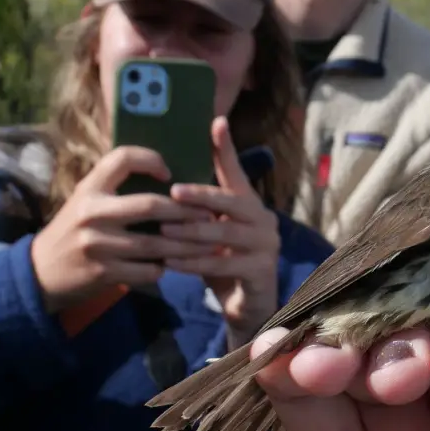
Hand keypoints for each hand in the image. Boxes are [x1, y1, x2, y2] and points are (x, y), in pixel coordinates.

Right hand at [30, 146, 208, 314]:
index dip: (150, 159)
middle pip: (150, 205)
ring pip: (155, 243)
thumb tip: (165, 173)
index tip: (170, 173)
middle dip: (186, 211)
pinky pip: (146, 270)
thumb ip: (115, 188)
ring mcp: (97, 245)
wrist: (41, 272)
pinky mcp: (103, 272)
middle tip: (209, 214)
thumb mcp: (86, 200)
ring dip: (186, 245)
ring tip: (208, 244)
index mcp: (89, 188)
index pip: (122, 158)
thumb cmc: (74, 230)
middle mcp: (92, 213)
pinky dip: (164, 268)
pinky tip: (177, 265)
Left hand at [159, 117, 280, 340]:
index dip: (227, 149)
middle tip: (172, 192)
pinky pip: (223, 265)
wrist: (246, 307)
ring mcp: (266, 246)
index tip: (216, 123)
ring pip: (225, 234)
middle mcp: (264, 221)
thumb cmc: (225, 263)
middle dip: (202, 196)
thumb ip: (201, 208)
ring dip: (192, 232)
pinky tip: (170, 262)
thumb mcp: (213, 230)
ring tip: (162, 229)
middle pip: (233, 201)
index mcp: (251, 205)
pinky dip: (194, 263)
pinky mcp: (261, 272)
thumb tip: (168, 180)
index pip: (237, 172)